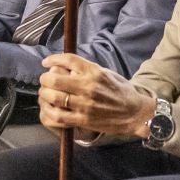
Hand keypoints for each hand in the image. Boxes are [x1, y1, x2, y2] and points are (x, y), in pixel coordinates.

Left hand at [39, 53, 153, 135]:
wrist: (135, 112)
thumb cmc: (119, 90)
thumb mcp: (104, 73)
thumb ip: (85, 69)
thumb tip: (63, 66)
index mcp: (94, 72)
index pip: (68, 60)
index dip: (53, 59)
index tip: (46, 62)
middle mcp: (88, 87)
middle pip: (55, 79)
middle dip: (45, 79)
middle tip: (45, 80)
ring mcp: (85, 104)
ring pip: (54, 97)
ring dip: (45, 94)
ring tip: (46, 94)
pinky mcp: (83, 120)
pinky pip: (58, 116)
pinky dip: (49, 112)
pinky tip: (48, 109)